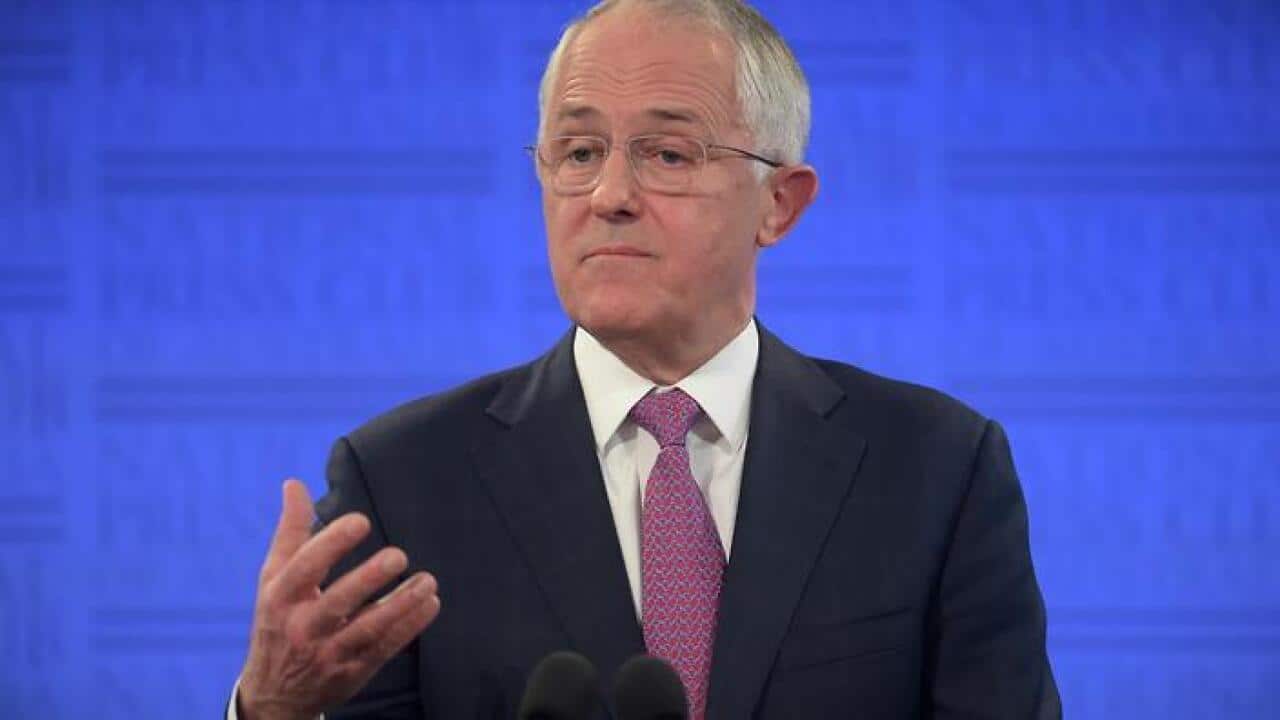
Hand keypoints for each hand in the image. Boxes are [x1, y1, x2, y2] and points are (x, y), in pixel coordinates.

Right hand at [237, 479, 440, 719]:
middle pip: (336, 602)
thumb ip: (290, 532)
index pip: (303, 568)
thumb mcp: (273, 579)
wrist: (274, 696)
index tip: (359, 521)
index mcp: (281, 597)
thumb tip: (294, 483)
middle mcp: (303, 627)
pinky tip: (430, 603)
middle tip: (397, 555)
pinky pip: (385, 648)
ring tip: (427, 581)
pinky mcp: (353, 671)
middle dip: (367, 580)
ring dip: (400, 604)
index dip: (330, 544)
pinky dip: (409, 627)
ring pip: (368, 629)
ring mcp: (329, 653)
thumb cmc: (278, 621)